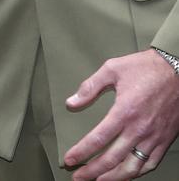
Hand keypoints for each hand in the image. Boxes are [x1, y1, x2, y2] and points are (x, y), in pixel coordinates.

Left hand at [64, 48, 178, 178]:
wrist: (176, 70)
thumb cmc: (144, 68)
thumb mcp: (112, 69)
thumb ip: (90, 87)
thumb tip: (71, 102)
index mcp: (124, 112)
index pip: (98, 139)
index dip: (81, 152)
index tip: (69, 160)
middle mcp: (138, 129)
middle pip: (112, 159)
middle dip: (92, 171)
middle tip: (78, 177)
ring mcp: (153, 137)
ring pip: (131, 167)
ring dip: (113, 178)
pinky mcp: (164, 140)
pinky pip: (150, 163)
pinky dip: (137, 173)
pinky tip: (126, 174)